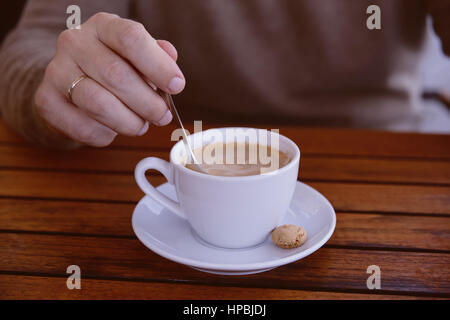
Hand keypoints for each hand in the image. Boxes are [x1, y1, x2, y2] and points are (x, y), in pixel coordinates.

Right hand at [34, 12, 183, 146]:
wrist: (68, 81)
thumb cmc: (111, 67)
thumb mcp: (136, 56)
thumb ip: (156, 56)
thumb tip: (171, 58)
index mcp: (103, 26)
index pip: (131, 38)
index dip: (158, 65)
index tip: (177, 86)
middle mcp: (75, 43)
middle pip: (117, 75)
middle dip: (148, 103)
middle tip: (162, 116)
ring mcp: (56, 71)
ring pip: (100, 104)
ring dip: (130, 122)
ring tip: (141, 126)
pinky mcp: (46, 101)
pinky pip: (84, 127)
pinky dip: (107, 135)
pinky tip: (113, 130)